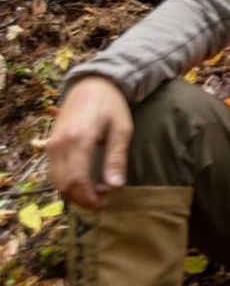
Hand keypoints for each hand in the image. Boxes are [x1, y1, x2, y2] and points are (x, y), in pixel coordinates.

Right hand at [47, 76, 132, 208]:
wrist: (91, 85)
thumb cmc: (111, 106)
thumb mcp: (122, 129)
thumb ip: (117, 158)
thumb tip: (116, 185)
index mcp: (79, 139)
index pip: (77, 180)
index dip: (90, 197)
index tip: (106, 200)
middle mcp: (60, 144)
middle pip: (64, 184)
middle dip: (82, 198)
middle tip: (103, 198)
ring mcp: (52, 144)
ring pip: (56, 180)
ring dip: (73, 192)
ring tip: (96, 191)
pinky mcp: (50, 144)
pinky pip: (53, 171)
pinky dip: (66, 182)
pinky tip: (85, 182)